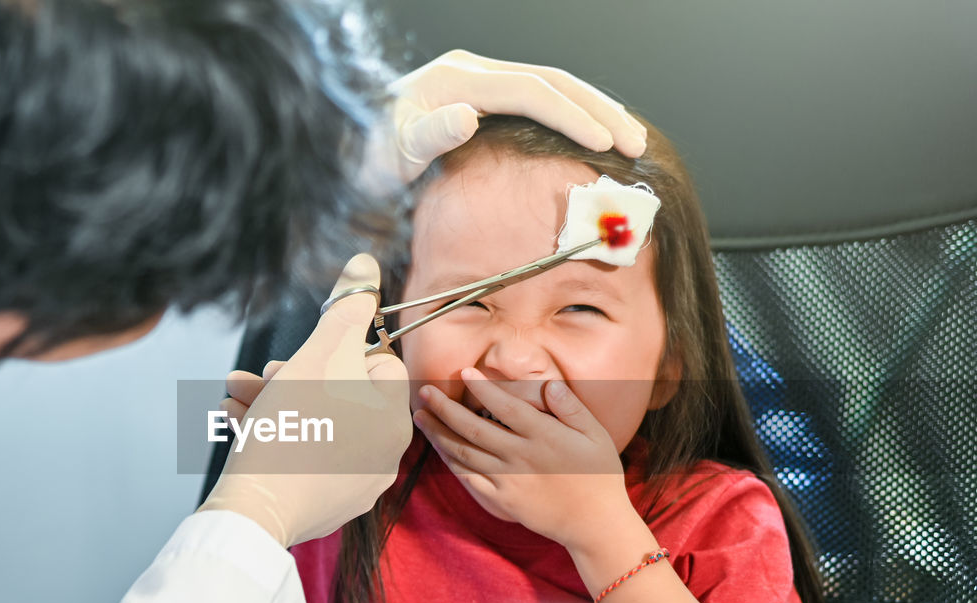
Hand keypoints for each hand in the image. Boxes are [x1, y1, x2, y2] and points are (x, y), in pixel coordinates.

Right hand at [199, 255, 410, 547]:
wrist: (255, 508)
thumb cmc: (291, 427)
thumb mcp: (320, 353)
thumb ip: (347, 307)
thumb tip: (367, 263)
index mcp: (394, 419)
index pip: (375, 364)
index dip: (332, 352)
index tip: (298, 358)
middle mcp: (385, 455)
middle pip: (341, 395)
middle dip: (292, 377)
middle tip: (257, 375)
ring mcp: (357, 485)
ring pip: (317, 425)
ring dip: (275, 402)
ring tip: (235, 395)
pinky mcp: (328, 505)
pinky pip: (306, 458)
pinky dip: (277, 437)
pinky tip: (240, 423)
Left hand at [368, 49, 647, 188]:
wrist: (340, 146)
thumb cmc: (363, 157)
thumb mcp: (390, 155)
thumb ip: (428, 135)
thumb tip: (468, 115)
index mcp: (456, 78)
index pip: (531, 91)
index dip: (571, 116)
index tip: (604, 143)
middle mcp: (471, 71)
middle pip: (552, 81)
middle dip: (599, 110)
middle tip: (636, 143)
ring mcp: (476, 80)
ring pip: (551, 86)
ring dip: (593, 110)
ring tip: (629, 138)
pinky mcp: (478, 96)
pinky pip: (537, 100)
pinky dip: (571, 114)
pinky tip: (592, 134)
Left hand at [412, 369, 639, 555]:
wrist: (594, 524)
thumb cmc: (599, 475)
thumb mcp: (596, 435)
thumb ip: (571, 408)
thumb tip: (549, 385)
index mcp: (543, 437)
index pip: (505, 406)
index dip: (482, 388)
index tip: (464, 372)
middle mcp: (520, 457)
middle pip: (473, 428)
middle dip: (445, 408)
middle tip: (425, 392)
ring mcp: (508, 481)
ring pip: (464, 453)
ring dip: (439, 433)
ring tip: (421, 416)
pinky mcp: (501, 501)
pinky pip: (469, 479)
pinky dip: (450, 462)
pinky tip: (439, 448)